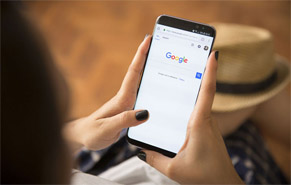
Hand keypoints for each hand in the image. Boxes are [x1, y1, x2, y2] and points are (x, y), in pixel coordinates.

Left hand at [63, 35, 150, 150]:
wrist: (82, 137)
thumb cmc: (92, 133)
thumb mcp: (107, 129)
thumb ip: (125, 121)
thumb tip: (146, 112)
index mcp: (121, 100)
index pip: (133, 74)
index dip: (140, 56)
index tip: (147, 40)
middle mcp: (124, 98)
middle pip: (138, 73)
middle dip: (147, 56)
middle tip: (158, 42)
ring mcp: (125, 103)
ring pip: (139, 82)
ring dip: (147, 67)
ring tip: (159, 56)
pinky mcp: (126, 109)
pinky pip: (139, 93)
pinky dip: (147, 84)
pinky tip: (153, 84)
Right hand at [140, 51, 243, 183]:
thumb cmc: (205, 177)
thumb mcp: (173, 169)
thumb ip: (154, 158)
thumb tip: (141, 149)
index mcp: (199, 123)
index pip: (207, 91)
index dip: (211, 71)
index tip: (213, 53)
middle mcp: (206, 120)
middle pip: (203, 91)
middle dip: (200, 72)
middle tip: (193, 55)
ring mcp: (208, 125)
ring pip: (200, 102)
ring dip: (195, 87)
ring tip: (181, 75)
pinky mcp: (207, 130)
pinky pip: (198, 112)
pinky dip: (191, 103)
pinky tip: (179, 106)